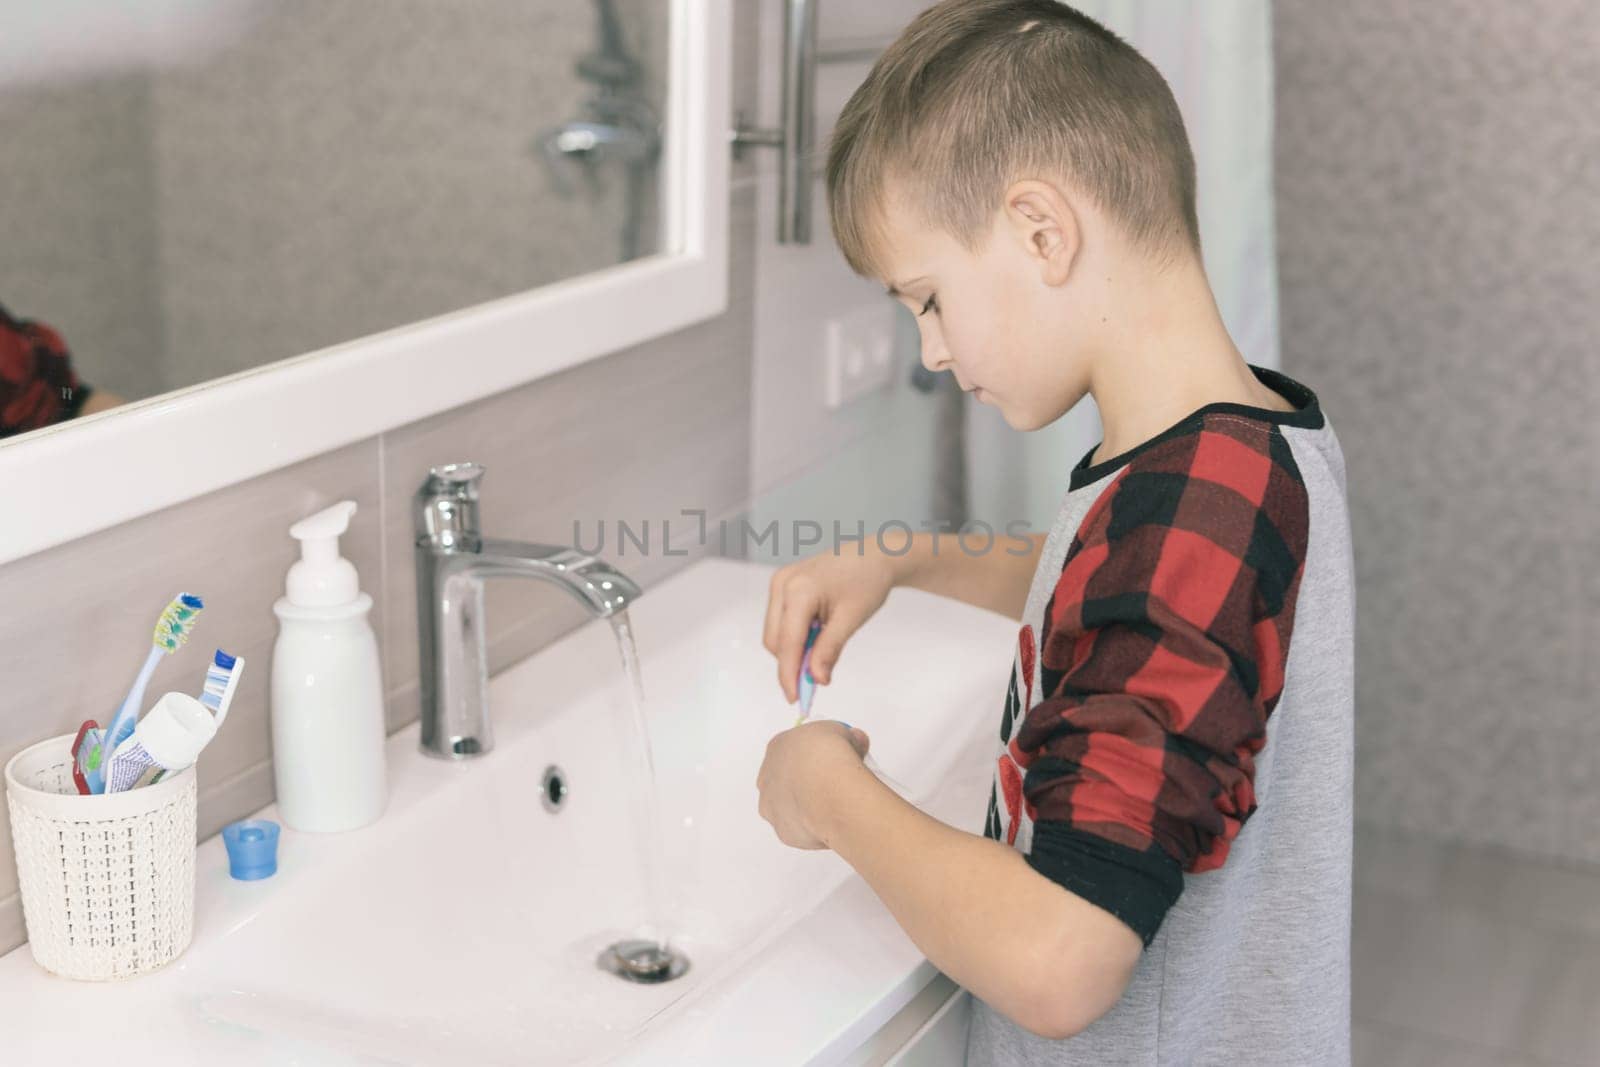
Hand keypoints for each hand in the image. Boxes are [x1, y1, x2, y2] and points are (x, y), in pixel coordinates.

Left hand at [756, 720, 871, 849]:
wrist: (831, 791)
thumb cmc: (830, 757)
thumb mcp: (843, 732)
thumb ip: (844, 737)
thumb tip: (854, 742)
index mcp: (777, 748)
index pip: (793, 750)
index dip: (815, 755)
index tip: (833, 759)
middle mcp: (767, 778)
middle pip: (786, 779)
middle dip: (807, 782)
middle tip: (834, 783)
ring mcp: (772, 807)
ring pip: (789, 807)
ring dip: (806, 806)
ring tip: (833, 805)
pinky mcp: (783, 832)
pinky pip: (799, 830)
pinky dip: (813, 827)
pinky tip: (830, 821)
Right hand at [763, 550, 896, 702]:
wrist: (875, 554)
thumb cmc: (868, 581)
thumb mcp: (851, 619)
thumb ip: (829, 650)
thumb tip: (816, 679)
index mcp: (799, 590)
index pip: (788, 642)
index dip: (789, 674)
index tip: (796, 698)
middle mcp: (782, 584)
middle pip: (775, 640)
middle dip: (791, 663)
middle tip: (815, 680)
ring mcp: (780, 582)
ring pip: (775, 632)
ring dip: (793, 650)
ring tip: (822, 649)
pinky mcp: (783, 584)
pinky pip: (780, 619)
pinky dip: (795, 636)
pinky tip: (816, 635)